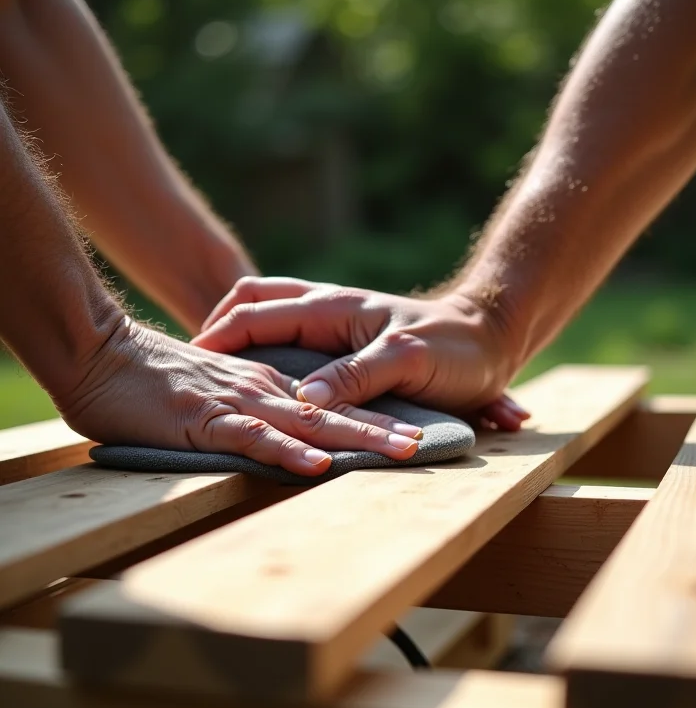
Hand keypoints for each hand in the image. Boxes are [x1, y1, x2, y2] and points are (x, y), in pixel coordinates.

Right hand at [58, 317, 421, 476]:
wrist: (96, 350)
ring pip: (307, 418)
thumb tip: (298, 425)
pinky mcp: (205, 416)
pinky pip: (254, 434)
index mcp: (266, 374)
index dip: (368, 412)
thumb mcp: (218, 384)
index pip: (326, 393)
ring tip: (400, 451)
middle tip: (425, 445)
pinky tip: (316, 463)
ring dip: (355, 436)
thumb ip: (258, 402)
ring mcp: (236, 398)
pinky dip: (288, 449)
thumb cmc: (152, 372)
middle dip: (380, 426)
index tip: (408, 433)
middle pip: (331, 405)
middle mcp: (261, 383)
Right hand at [193, 277, 529, 429]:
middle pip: (255, 305)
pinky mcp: (346, 348)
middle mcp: (327, 313)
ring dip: (241, 341)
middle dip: (219, 327)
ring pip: (271, 324)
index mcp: (332, 310)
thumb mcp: (408, 359)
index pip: (257, 311)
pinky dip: (269, 359)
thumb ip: (356, 376)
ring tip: (215, 373)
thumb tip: (305, 402)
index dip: (218, 335)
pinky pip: (294, 346)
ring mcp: (334, 330)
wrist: (493, 337)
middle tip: (193, 361)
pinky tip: (265, 388)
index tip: (189, 361)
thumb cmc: (455, 347)